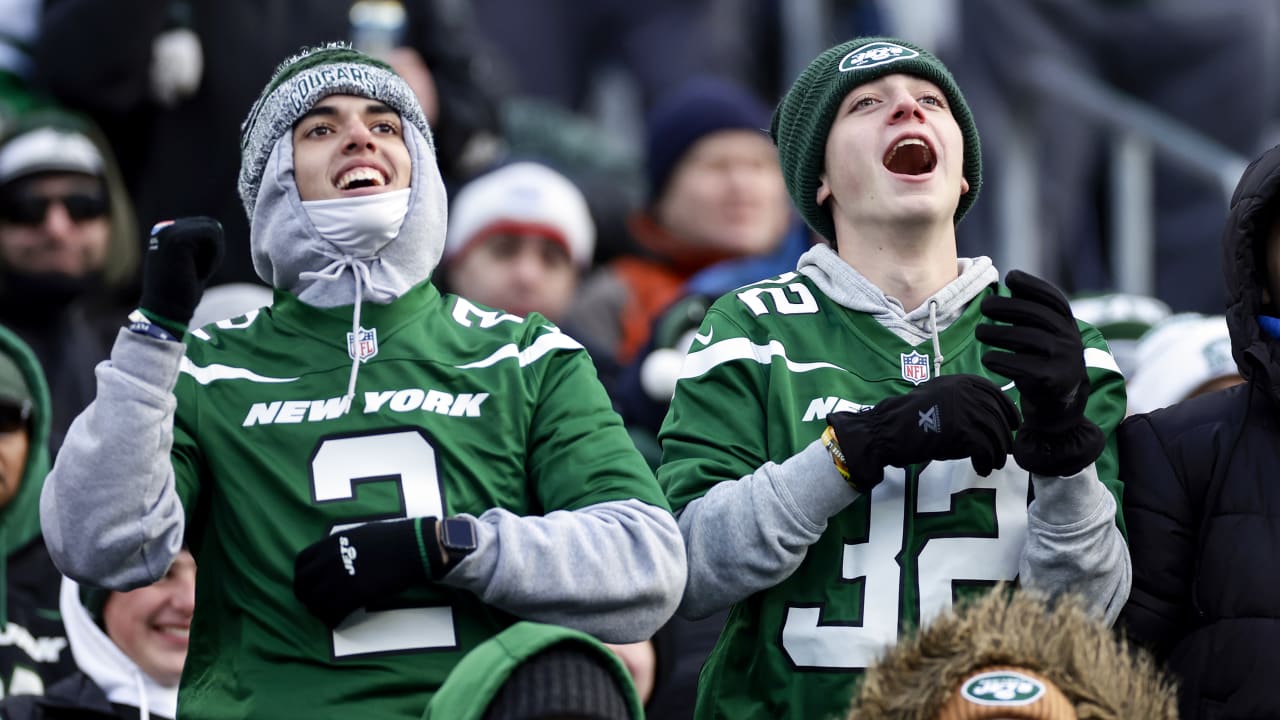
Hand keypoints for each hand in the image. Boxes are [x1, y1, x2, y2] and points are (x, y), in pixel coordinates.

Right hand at [139, 217, 223, 330]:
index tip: (197, 270)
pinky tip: (198, 271)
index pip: (206, 226)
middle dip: (215, 251)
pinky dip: (213, 257)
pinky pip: (212, 236)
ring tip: (197, 271)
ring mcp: (169, 231)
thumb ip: (200, 244)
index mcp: (166, 232)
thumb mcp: (191, 263)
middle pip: (212, 225)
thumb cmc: (181, 293)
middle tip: (199, 272)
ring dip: (215, 254)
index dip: (212, 250)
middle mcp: (165, 228)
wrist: (166, 310)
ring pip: (213, 229)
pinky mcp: (176, 238)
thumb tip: (217, 226)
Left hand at [293, 518, 429, 628]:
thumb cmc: (390, 537)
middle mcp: (328, 562)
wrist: (411, 546)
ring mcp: (340, 579)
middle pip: (302, 585)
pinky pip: (333, 613)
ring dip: (318, 611)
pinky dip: (332, 619)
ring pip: (315, 603)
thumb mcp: (357, 534)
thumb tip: (336, 556)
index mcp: (329, 544)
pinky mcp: (354, 595)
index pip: (300, 563)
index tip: (308, 584)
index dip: (301, 577)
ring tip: (327, 614)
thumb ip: (340, 546)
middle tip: (314, 603)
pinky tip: (338, 620)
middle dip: (305, 597)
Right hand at [827, 374, 1019, 492]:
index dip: (1008, 410)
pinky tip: (981, 468)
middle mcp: (965, 391)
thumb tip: (991, 418)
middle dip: (1004, 436)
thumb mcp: (938, 400)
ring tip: (993, 464)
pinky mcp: (961, 429)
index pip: (993, 392)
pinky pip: (985, 448)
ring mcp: (964, 408)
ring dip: (997, 452)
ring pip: (995, 432)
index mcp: (959, 381)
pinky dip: (986, 461)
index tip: (1013, 424)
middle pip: (997, 415)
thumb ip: (962, 402)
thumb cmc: (908, 420)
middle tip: (1004, 451)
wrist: (886, 431)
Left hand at [977, 270, 1104, 475]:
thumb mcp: (1045, 338)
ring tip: (980, 333)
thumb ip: (1031, 315)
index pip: (1053, 299)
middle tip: (984, 307)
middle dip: (1007, 307)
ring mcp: (1063, 360)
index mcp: (1068, 326)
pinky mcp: (1052, 381)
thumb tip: (1008, 284)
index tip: (1010, 277)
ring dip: (998, 334)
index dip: (1033, 285)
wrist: (1059, 408)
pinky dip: (1001, 360)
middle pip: (1036, 316)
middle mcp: (1070, 340)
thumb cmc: (1043, 364)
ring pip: (1026, 339)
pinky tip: (988, 358)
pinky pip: (1021, 366)